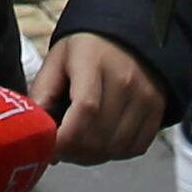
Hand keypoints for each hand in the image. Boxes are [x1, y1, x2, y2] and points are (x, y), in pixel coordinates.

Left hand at [30, 29, 166, 163]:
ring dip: (92, 156)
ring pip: (116, 147)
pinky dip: (114, 153)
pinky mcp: (157, 110)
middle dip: (73, 152)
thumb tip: (34, 131)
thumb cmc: (88, 48)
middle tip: (60, 149)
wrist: (128, 34)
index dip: (65, 138)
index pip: (85, 109)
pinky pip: (135, 147)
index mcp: (94, 62)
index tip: (49, 148)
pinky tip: (101, 141)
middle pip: (100, 135)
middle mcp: (125, 80)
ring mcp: (145, 96)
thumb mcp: (56, 60)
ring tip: (78, 145)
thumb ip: (42, 94)